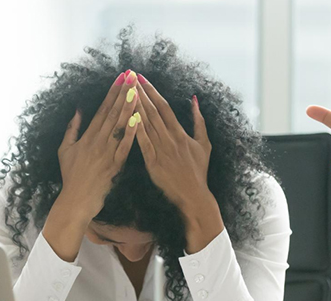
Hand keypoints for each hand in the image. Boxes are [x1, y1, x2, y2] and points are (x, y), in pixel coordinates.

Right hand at [43, 71, 139, 260]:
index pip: (102, 109)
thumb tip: (78, 110)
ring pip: (120, 126)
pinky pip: (125, 146)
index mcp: (87, 136)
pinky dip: (132, 132)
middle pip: (113, 112)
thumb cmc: (71, 176)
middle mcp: (98, 141)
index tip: (120, 77)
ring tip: (137, 90)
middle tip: (132, 76)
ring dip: (129, 107)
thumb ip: (72, 129)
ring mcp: (107, 152)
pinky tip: (140, 119)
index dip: (112, 92)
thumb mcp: (65, 150)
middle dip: (123, 93)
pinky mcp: (115, 165)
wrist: (76, 200)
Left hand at [135, 80, 222, 252]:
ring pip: (146, 124)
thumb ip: (199, 121)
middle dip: (141, 93)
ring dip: (135, 106)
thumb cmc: (198, 170)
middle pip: (153, 111)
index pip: (164, 107)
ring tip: (126, 91)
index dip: (152, 91)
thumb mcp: (204, 143)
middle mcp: (170, 138)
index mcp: (180, 133)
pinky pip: (143, 144)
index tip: (142, 78)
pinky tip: (128, 118)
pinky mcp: (153, 162)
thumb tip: (195, 100)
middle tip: (130, 77)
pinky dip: (136, 130)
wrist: (193, 194)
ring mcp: (161, 150)